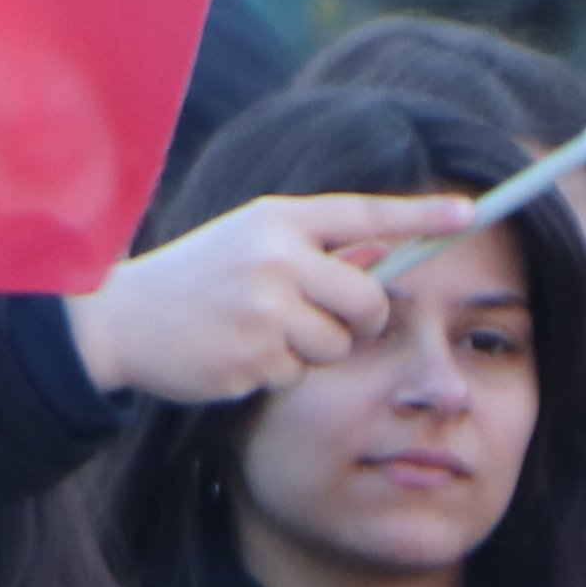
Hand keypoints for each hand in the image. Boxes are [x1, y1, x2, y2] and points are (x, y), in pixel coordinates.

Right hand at [66, 192, 480, 403]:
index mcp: (275, 219)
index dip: (420, 215)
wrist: (116, 319)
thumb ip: (315, 250)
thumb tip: (387, 252)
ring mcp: (264, 306)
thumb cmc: (193, 280)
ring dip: (311, 350)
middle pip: (369, 300)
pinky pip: (300, 373)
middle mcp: (274, 256)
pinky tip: (236, 354)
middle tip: (307, 318)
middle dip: (356, 319)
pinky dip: (275, 371)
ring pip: (339, 345)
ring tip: (257, 334)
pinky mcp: (255, 353)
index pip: (364, 213)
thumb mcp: (248, 246)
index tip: (469, 214)